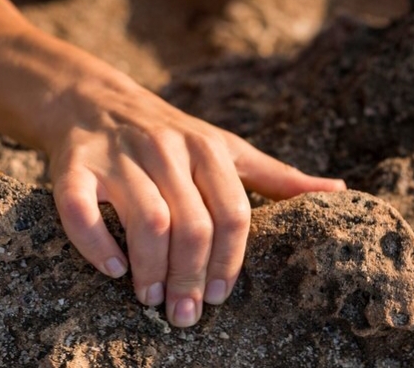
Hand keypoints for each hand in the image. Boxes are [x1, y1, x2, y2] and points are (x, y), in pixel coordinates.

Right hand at [44, 77, 345, 327]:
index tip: (222, 297)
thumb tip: (339, 190)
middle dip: (192, 276)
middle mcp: (167, 150)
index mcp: (209, 149)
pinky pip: (80, 209)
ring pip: (147, 219)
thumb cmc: (174, 136)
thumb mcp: (229, 148)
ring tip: (151, 299)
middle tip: (185, 315)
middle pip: (192, 223)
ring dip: (152, 269)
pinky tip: (113, 270)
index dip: (231, 260)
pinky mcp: (74, 166)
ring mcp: (120, 157)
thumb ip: (278, 176)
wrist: (94, 100)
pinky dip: (96, 244)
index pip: (233, 212)